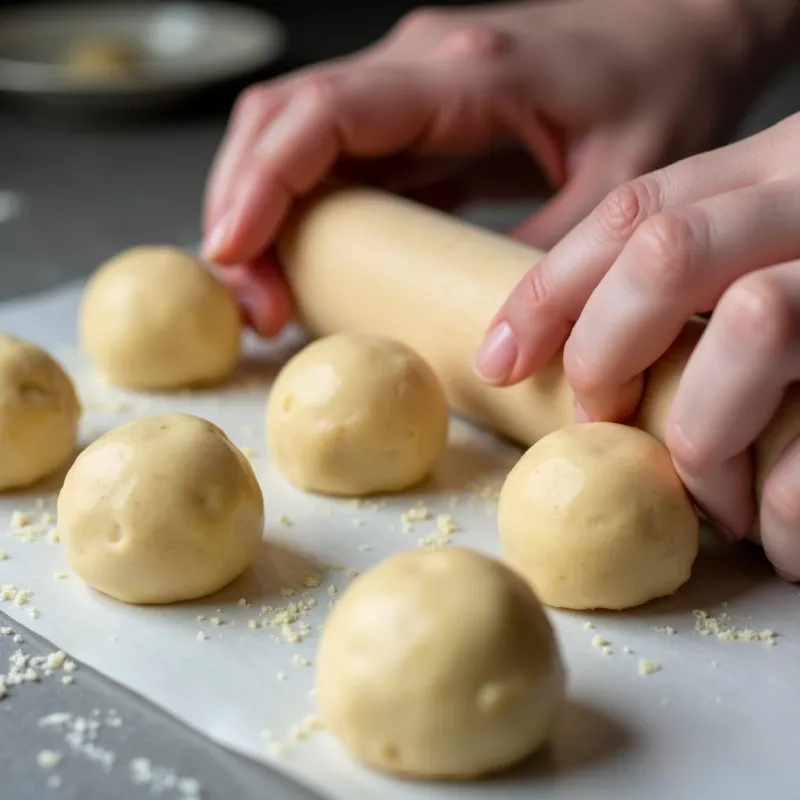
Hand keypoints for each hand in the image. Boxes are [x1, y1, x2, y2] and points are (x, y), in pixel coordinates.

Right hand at [203, 0, 765, 335]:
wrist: (687, 28)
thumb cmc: (665, 87)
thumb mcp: (625, 187)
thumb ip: (551, 264)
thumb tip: (498, 350)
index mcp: (465, 73)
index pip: (326, 113)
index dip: (262, 181)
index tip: (230, 252)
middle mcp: (420, 69)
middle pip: (280, 119)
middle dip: (242, 209)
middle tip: (253, 302)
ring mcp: (412, 88)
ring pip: (293, 136)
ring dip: (262, 213)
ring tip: (269, 296)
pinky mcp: (418, 118)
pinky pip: (334, 157)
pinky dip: (301, 211)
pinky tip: (307, 266)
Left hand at [478, 111, 799, 578]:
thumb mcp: (780, 235)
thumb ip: (699, 267)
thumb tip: (575, 341)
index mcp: (778, 167)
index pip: (633, 211)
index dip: (549, 290)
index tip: (497, 360)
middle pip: (669, 254)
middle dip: (609, 349)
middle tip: (606, 419)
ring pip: (754, 329)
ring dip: (704, 435)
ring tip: (708, 496)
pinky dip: (787, 505)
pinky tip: (779, 537)